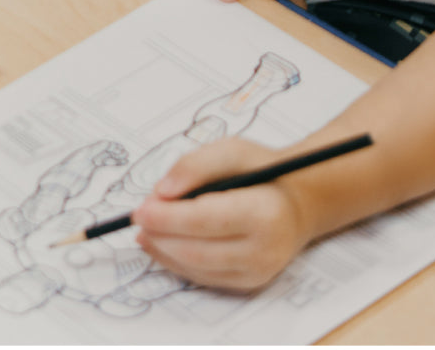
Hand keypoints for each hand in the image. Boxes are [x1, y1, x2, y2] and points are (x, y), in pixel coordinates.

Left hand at [132, 136, 310, 290]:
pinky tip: (161, 245)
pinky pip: (204, 277)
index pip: (207, 219)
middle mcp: (265, 250)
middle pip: (198, 249)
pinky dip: (177, 262)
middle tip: (137, 218)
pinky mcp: (248, 284)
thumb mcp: (233, 150)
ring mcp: (258, 272)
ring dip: (164, 251)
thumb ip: (196, 164)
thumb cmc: (263, 172)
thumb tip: (162, 191)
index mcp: (266, 212)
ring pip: (197, 268)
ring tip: (144, 231)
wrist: (297, 203)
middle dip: (161, 235)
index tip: (141, 209)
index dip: (169, 217)